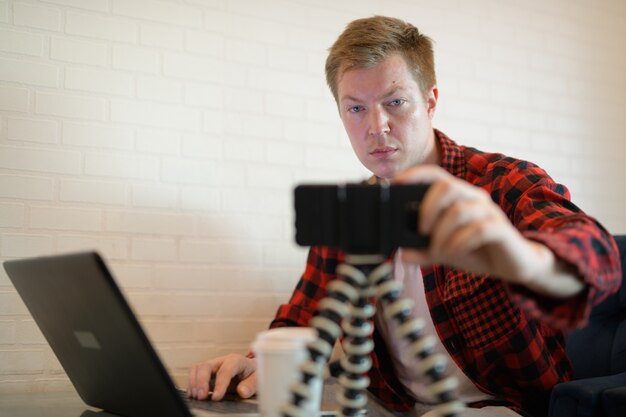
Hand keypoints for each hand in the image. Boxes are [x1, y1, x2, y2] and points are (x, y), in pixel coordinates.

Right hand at [187, 353, 256, 400]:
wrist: (252, 370)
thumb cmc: (254, 373)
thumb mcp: (258, 379)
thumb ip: (251, 385)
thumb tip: (242, 391)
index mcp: (236, 361)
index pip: (225, 371)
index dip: (220, 384)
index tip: (216, 397)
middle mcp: (222, 361)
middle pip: (206, 366)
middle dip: (201, 382)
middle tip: (201, 397)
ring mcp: (213, 366)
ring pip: (197, 368)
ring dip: (194, 382)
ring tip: (196, 397)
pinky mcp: (207, 373)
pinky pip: (195, 373)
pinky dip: (192, 384)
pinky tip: (194, 394)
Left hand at [393, 165, 582, 295]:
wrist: (513, 266)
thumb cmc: (477, 251)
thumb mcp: (445, 251)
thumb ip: (424, 251)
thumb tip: (403, 254)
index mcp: (458, 197)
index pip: (435, 175)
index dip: (415, 174)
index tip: (395, 183)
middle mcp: (474, 198)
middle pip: (447, 186)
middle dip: (428, 208)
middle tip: (421, 230)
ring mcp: (489, 212)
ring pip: (460, 210)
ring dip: (443, 234)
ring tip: (439, 251)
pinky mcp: (501, 229)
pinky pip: (478, 229)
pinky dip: (460, 243)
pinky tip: (454, 253)